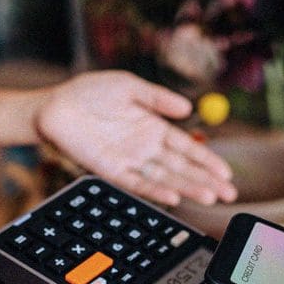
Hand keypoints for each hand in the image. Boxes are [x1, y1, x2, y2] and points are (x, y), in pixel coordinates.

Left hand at [36, 72, 236, 206]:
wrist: (54, 106)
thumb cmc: (90, 92)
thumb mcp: (129, 86)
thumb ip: (157, 98)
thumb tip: (187, 108)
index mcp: (155, 127)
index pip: (188, 147)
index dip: (207, 159)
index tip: (226, 172)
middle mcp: (146, 147)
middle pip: (183, 168)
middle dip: (207, 180)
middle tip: (229, 193)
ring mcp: (131, 161)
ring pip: (166, 178)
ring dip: (188, 188)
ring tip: (211, 196)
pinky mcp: (112, 171)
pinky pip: (138, 183)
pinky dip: (156, 190)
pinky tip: (174, 196)